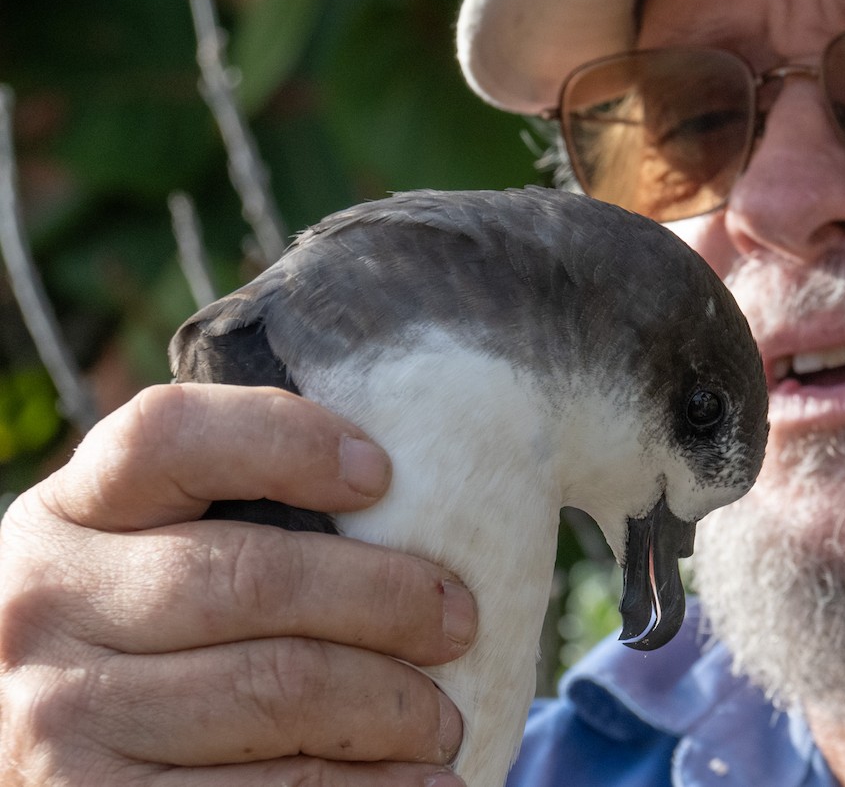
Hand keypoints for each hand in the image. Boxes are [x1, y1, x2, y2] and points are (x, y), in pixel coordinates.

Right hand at [0, 383, 475, 785]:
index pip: (168, 436)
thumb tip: (390, 487)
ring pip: (270, 689)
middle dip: (384, 598)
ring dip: (389, 706)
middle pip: (250, 576)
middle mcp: (44, 603)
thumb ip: (232, 508)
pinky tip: (421, 782)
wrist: (43, 736)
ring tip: (442, 717)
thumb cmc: (145, 626)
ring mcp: (55, 716)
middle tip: (458, 621)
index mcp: (72, 509)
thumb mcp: (152, 547)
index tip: (380, 472)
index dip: (284, 441)